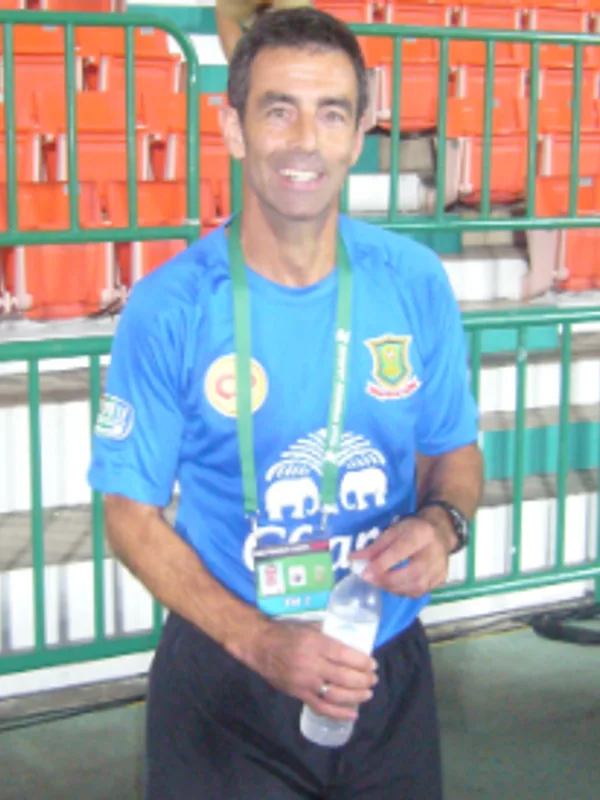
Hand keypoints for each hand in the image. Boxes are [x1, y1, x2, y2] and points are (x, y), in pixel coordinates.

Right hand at [243, 619, 377, 720]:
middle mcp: (312, 664)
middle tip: (373, 679)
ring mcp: (305, 682)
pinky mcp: (298, 694)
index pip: (345, 655)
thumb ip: (328, 633)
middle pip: (344, 677)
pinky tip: (352, 714)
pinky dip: (339, 713)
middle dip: (363, 680)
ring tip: (368, 694)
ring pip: (336, 695)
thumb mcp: (308, 626)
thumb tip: (349, 639)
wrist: (259, 645)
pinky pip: (321, 707)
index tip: (373, 664)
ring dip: (356, 697)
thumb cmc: (284, 632)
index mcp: (315, 644)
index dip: (362, 662)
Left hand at [353, 510, 454, 596]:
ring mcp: (440, 568)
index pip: (401, 552)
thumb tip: (353, 559)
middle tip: (370, 579)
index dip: (381, 565)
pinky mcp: (441, 579)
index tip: (364, 573)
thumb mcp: (393, 531)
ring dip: (393, 588)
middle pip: (412, 574)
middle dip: (387, 580)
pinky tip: (393, 585)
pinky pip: (420, 592)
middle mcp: (435, 553)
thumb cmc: (413, 529)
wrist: (440, 532)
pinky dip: (403, 591)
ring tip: (379, 581)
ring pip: (416, 587)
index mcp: (422, 533)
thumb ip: (375, 546)